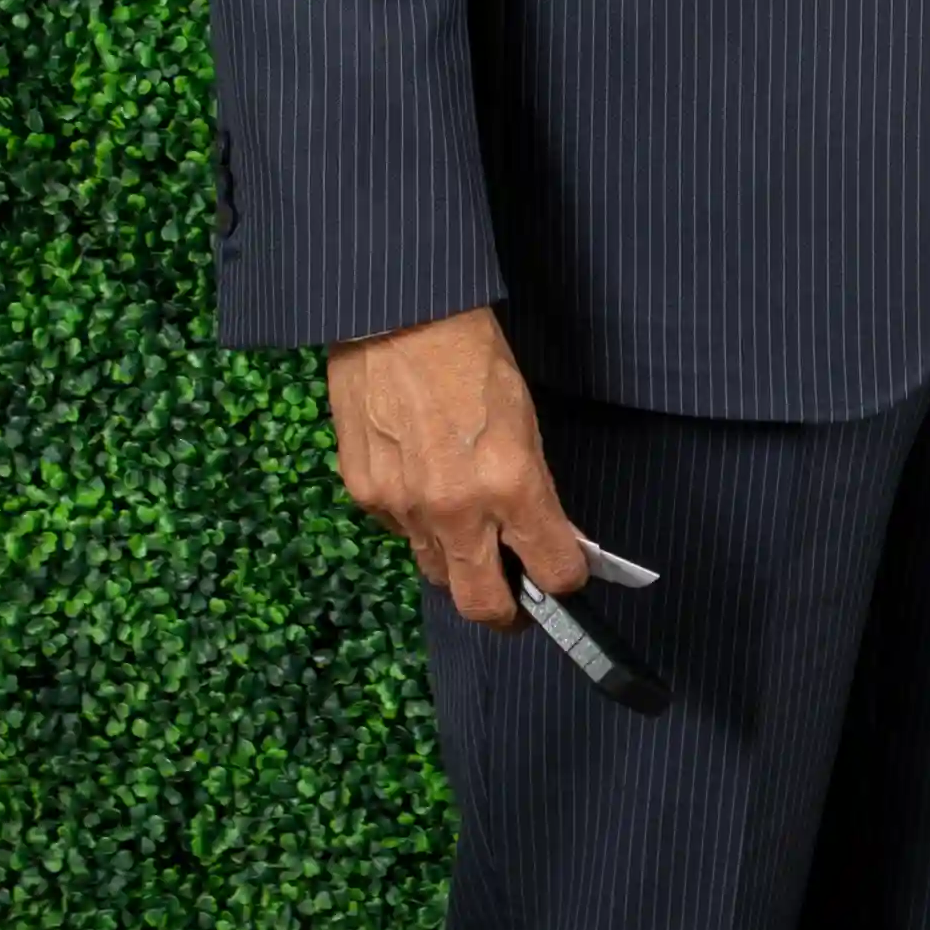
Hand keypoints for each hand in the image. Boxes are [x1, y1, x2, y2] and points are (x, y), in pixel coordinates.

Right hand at [325, 306, 602, 629]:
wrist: (396, 314)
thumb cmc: (472, 355)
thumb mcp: (525, 421)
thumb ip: (534, 489)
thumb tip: (546, 536)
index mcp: (510, 485)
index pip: (553, 571)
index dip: (565, 579)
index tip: (564, 575)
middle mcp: (456, 510)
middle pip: (485, 606)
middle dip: (507, 614)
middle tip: (517, 601)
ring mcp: (403, 508)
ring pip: (437, 573)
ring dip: (458, 565)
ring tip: (467, 532)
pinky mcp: (364, 494)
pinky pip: (399, 533)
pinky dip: (416, 523)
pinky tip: (422, 482)